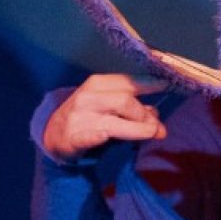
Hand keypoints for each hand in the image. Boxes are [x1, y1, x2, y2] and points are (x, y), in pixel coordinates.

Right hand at [43, 74, 168, 162]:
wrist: (53, 134)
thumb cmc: (89, 116)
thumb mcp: (110, 107)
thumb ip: (136, 110)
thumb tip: (159, 120)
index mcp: (99, 84)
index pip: (129, 81)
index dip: (150, 83)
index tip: (168, 84)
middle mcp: (89, 97)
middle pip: (125, 101)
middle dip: (145, 115)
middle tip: (157, 126)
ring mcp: (81, 117)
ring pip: (116, 121)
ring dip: (138, 128)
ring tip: (152, 133)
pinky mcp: (76, 137)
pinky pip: (95, 136)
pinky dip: (103, 136)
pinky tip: (111, 136)